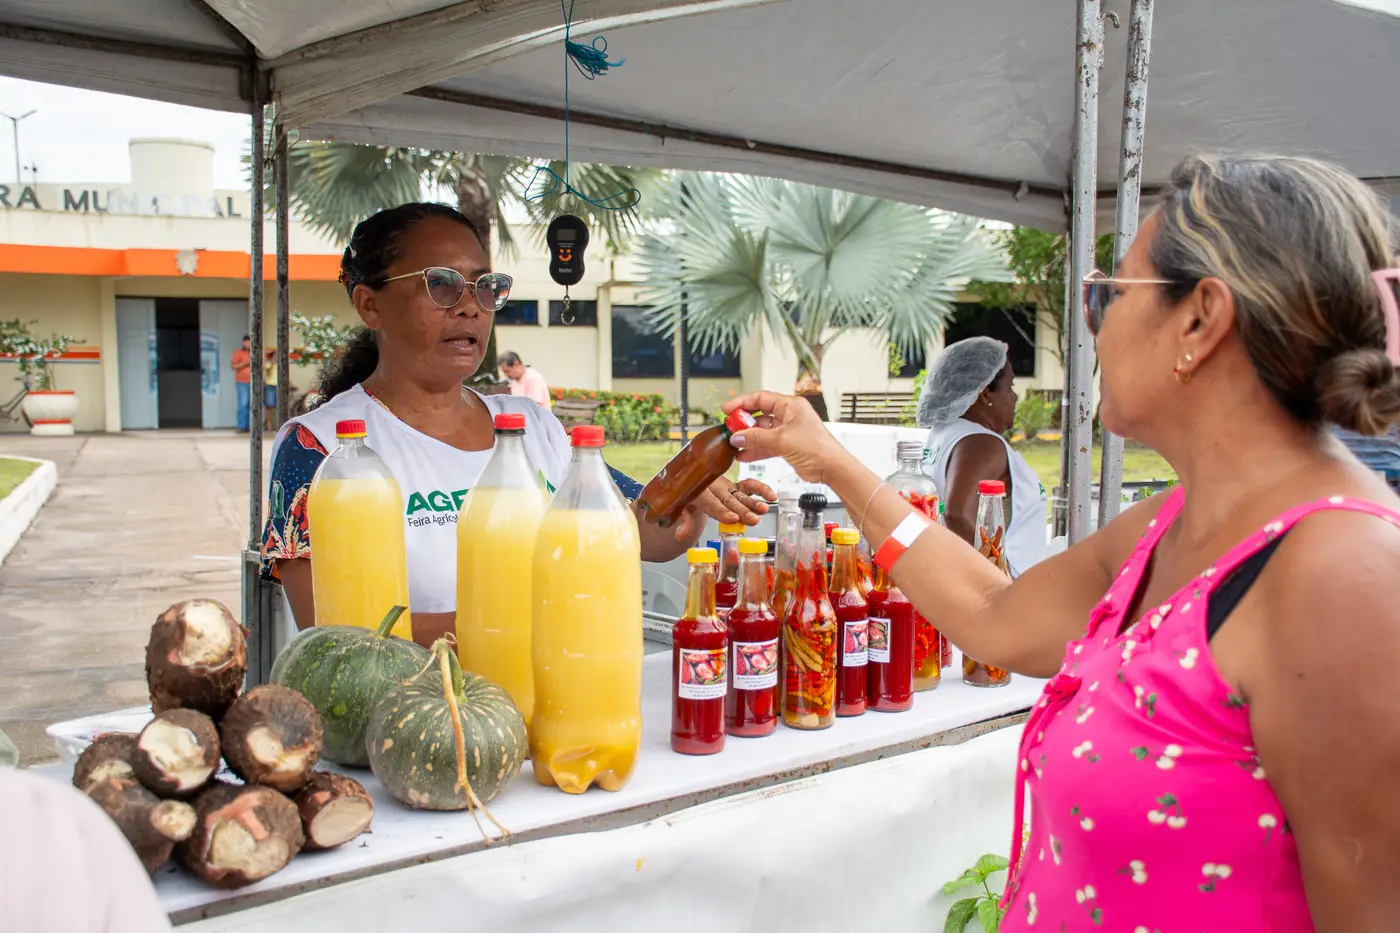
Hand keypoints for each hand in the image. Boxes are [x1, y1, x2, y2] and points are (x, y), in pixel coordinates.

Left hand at [668, 478, 776, 543]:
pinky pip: (749, 486)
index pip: (709, 502)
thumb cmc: (685, 498)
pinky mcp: (735, 487)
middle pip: (728, 500)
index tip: (733, 518)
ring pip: (740, 495)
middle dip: (741, 510)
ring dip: (753, 502)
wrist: (688, 482)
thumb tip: (680, 535)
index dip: (720, 510)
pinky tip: (772, 496)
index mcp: (696, 491)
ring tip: (765, 509)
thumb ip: (684, 522)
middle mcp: (712, 487)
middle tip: (753, 520)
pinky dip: (761, 489)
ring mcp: (725, 487)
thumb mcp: (680, 509)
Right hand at [721, 392, 849, 484]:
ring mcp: (788, 431)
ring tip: (734, 444)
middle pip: (759, 415)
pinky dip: (756, 449)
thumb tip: (737, 437)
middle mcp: (789, 416)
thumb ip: (757, 438)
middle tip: (730, 429)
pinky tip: (744, 455)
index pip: (761, 398)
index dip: (742, 402)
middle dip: (744, 423)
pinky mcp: (787, 445)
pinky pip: (767, 444)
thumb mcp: (782, 440)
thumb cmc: (817, 448)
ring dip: (748, 438)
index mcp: (790, 406)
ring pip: (762, 432)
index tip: (727, 409)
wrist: (831, 467)